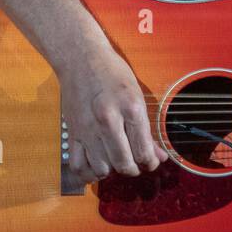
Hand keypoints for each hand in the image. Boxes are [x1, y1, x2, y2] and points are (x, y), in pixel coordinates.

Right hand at [60, 46, 167, 183]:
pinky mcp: (73, 132)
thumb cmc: (113, 73)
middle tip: (136, 164)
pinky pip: (78, 164)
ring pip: (102, 169)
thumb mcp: (137, 95)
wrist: (80, 58)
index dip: (150, 163)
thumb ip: (146, 129)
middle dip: (134, 169)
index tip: (151, 162)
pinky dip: (88, 173)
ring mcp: (88, 128)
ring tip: (116, 161)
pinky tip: (97, 166)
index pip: (143, 151)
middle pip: (123, 164)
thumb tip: (158, 156)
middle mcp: (108, 120)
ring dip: (112, 171)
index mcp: (130, 108)